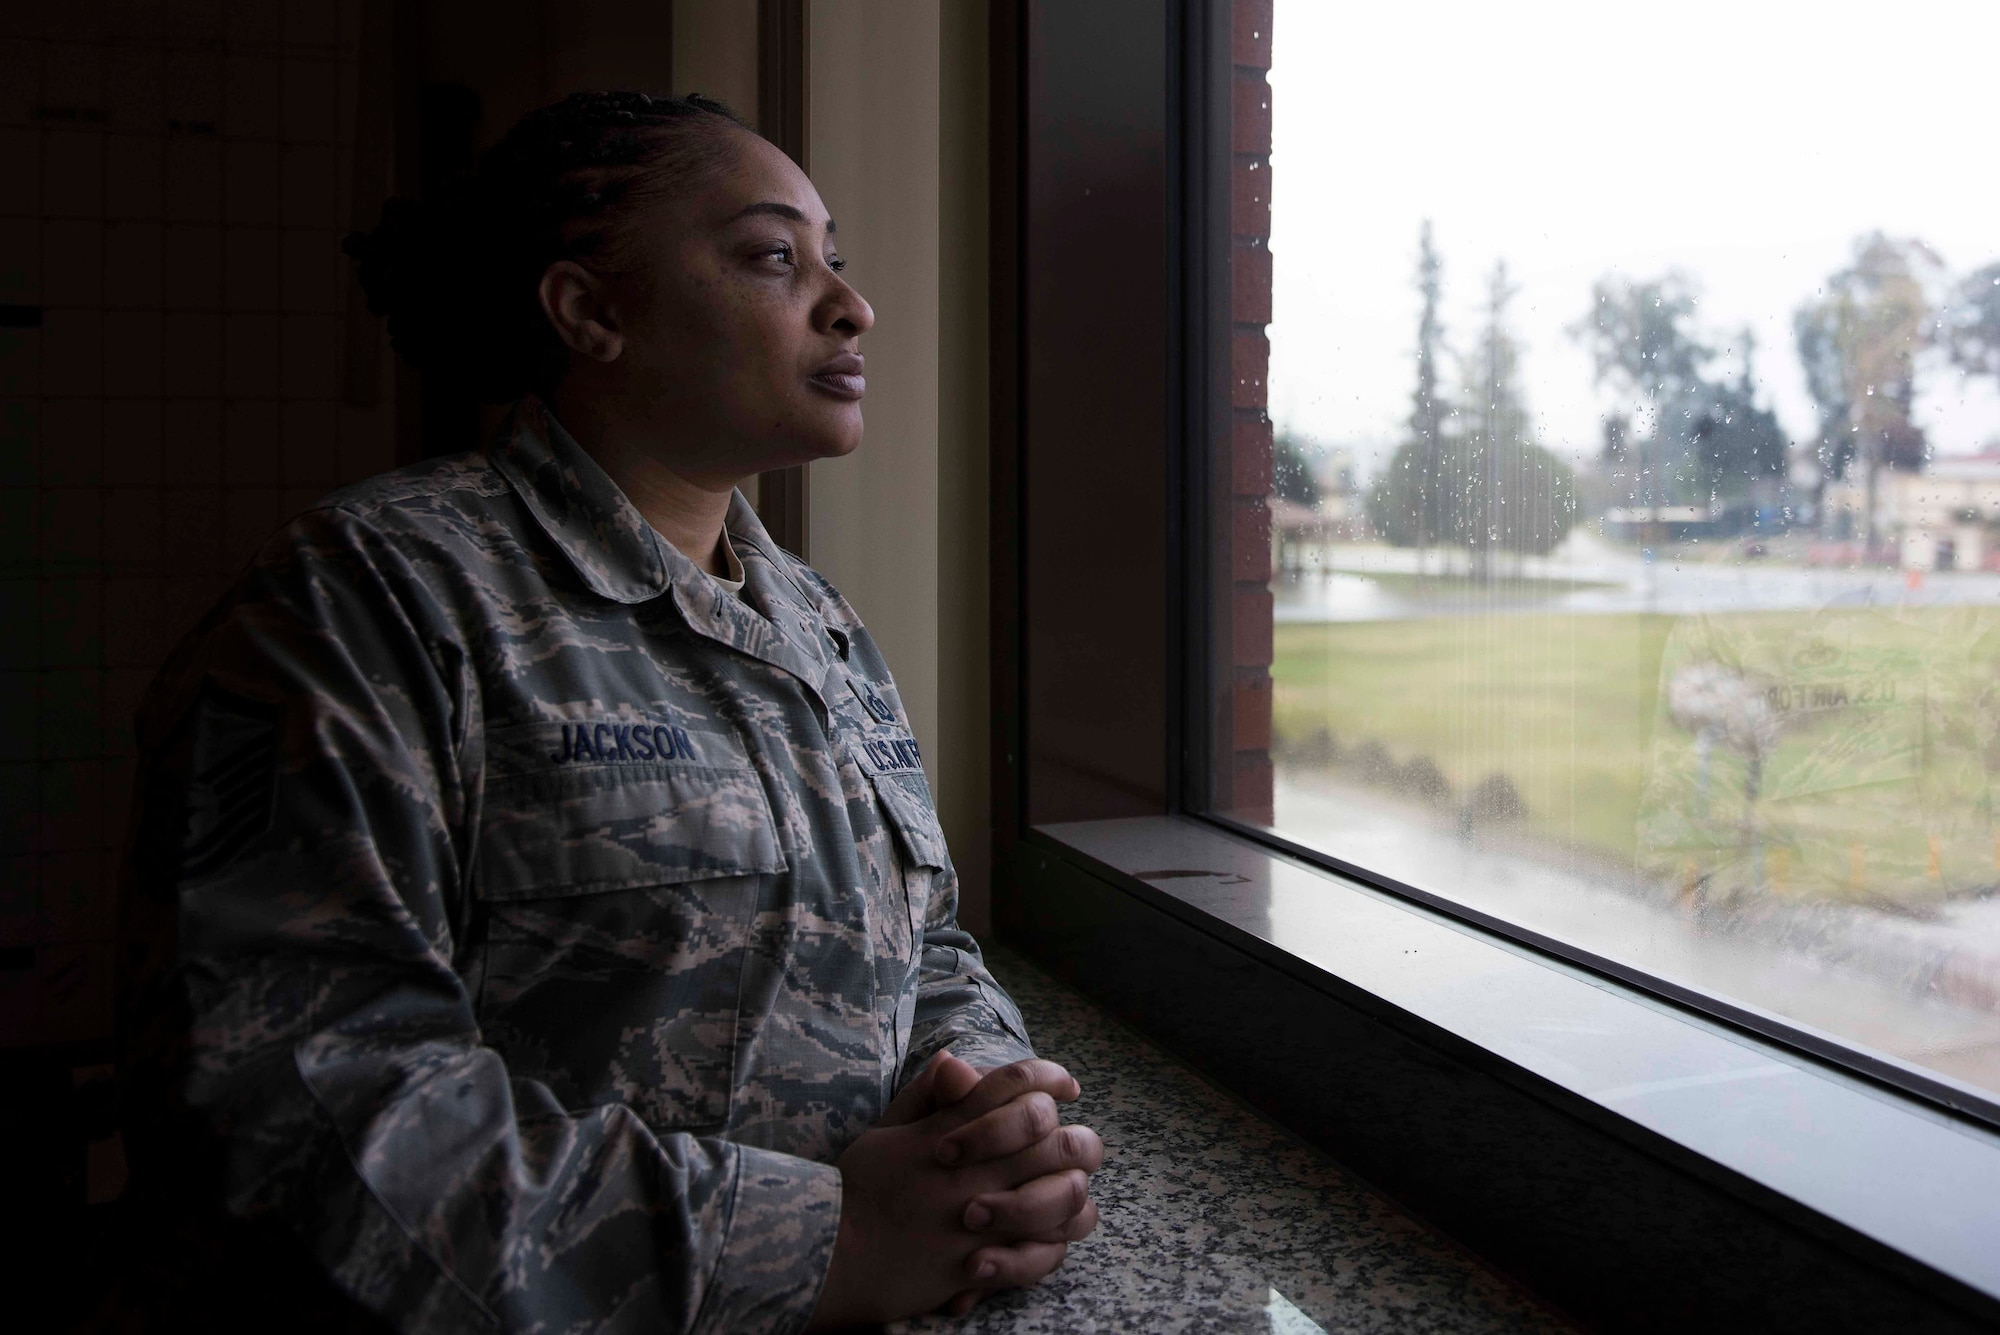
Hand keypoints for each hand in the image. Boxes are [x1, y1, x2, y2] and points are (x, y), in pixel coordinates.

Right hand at [805, 1056, 1102, 1328]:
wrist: (834, 1255)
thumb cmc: (859, 1189)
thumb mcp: (886, 1131)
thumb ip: (926, 1097)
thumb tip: (957, 1062)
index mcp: (950, 1131)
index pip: (1017, 1085)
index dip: (1051, 1078)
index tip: (1065, 1086)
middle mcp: (974, 1171)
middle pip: (1055, 1137)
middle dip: (1072, 1135)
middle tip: (1070, 1142)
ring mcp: (984, 1220)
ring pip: (1064, 1195)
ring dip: (1069, 1189)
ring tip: (1062, 1189)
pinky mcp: (985, 1265)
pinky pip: (1047, 1252)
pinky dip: (1053, 1244)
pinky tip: (1043, 1236)